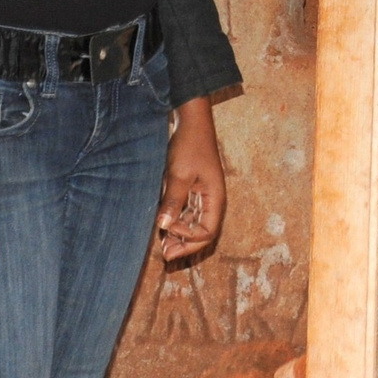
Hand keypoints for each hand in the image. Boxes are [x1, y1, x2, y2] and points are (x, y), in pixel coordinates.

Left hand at [158, 97, 226, 264]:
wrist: (190, 122)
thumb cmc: (189, 145)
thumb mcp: (179, 173)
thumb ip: (173, 200)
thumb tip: (164, 225)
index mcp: (215, 198)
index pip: (207, 232)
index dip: (188, 237)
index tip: (168, 226)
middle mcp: (211, 201)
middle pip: (202, 233)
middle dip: (184, 245)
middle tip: (165, 254)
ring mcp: (202, 196)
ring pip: (194, 225)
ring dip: (179, 236)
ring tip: (162, 243)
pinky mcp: (192, 191)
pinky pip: (187, 214)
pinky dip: (176, 222)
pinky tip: (162, 225)